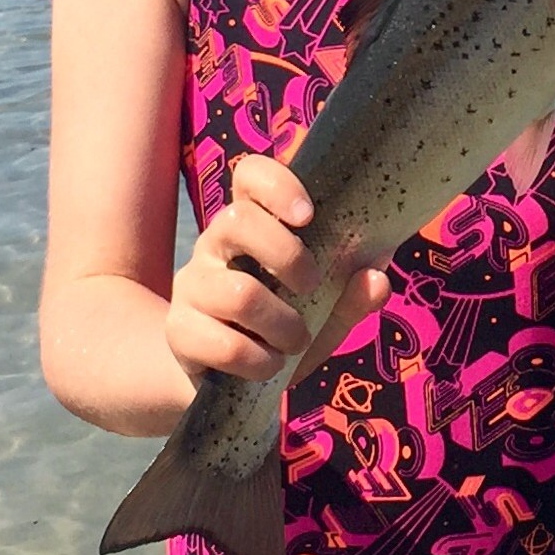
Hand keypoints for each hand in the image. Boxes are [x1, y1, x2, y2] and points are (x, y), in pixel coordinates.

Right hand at [166, 154, 388, 384]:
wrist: (230, 380)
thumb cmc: (286, 326)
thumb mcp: (330, 311)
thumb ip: (355, 294)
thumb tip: (376, 279)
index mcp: (255, 222)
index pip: (250, 175)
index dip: (278, 186)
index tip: (308, 216)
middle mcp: (215, 244)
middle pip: (237, 221)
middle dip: (288, 257)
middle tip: (311, 287)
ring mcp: (192, 285)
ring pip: (237, 292)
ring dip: (282, 324)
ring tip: (296, 340)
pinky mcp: (178, 330)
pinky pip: (222, 343)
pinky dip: (259, 360)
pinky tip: (268, 365)